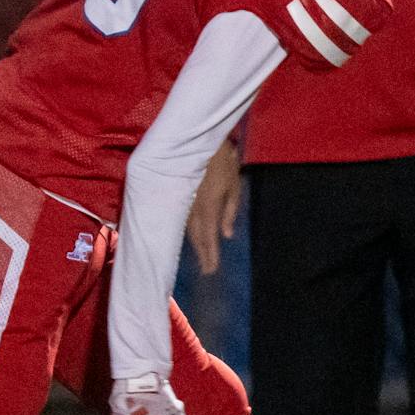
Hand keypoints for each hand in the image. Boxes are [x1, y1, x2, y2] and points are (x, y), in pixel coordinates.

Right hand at [184, 141, 242, 276]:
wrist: (200, 144)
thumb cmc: (223, 163)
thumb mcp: (233, 187)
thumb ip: (230, 212)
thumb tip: (227, 235)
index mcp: (208, 208)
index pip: (209, 237)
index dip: (210, 255)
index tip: (212, 270)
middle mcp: (193, 210)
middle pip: (197, 237)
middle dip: (203, 254)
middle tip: (207, 271)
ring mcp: (185, 204)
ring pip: (189, 230)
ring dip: (196, 245)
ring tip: (202, 258)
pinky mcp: (180, 197)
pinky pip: (184, 221)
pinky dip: (189, 233)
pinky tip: (192, 239)